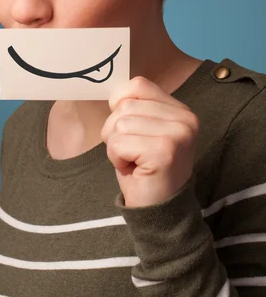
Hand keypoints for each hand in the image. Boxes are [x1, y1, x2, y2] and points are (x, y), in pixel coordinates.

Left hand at [100, 76, 198, 207]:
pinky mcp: (165, 151)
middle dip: (115, 131)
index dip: (120, 105)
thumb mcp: (142, 129)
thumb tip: (113, 92)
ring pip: (119, 123)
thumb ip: (135, 106)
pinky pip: (118, 143)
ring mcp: (177, 133)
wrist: (159, 212)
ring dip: (115, 146)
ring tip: (133, 161)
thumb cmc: (144, 169)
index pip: (137, 85)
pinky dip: (117, 158)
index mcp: (180, 109)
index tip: (130, 130)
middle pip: (125, 105)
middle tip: (132, 153)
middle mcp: (185, 118)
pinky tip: (134, 169)